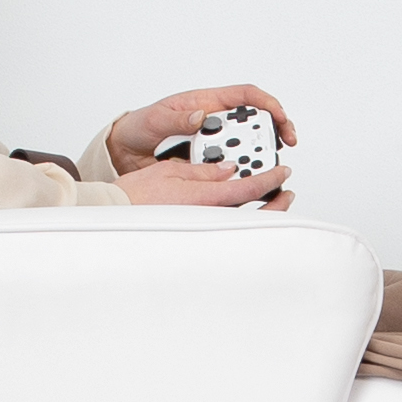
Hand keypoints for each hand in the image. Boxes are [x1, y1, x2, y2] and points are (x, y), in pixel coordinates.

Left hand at [106, 85, 300, 179]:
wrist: (125, 150)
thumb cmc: (140, 126)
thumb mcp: (155, 119)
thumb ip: (177, 118)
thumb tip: (200, 115)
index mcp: (206, 102)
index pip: (245, 95)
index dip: (267, 102)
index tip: (280, 115)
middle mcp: (215, 120)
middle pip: (256, 121)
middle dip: (276, 129)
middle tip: (286, 142)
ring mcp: (215, 141)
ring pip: (248, 145)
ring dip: (260, 154)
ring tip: (266, 165)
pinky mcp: (211, 161)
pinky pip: (233, 164)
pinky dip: (244, 172)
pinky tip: (249, 181)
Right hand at [114, 158, 291, 210]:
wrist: (116, 214)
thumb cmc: (137, 195)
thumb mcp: (173, 169)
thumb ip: (204, 170)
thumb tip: (229, 169)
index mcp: (207, 197)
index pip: (250, 189)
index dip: (271, 180)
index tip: (283, 171)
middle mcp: (210, 216)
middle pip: (256, 215)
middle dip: (277, 203)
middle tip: (285, 190)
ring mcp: (205, 227)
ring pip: (245, 223)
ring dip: (263, 212)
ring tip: (272, 199)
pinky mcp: (197, 232)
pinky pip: (228, 225)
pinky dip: (242, 217)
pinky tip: (244, 209)